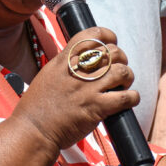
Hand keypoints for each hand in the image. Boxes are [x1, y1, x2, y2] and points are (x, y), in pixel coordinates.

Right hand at [14, 26, 139, 152]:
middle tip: (117, 69)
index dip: (107, 36)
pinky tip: (128, 99)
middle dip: (120, 59)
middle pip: (112, 52)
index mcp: (63, 61)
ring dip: (127, 77)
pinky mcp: (96, 108)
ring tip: (123, 84)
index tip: (111, 42)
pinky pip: (125, 97)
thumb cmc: (37, 107)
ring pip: (122, 71)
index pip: (91, 35)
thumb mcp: (47, 75)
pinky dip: (132, 97)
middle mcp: (77, 71)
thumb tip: (80, 60)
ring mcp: (88, 89)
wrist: (33, 130)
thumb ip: (64, 66)